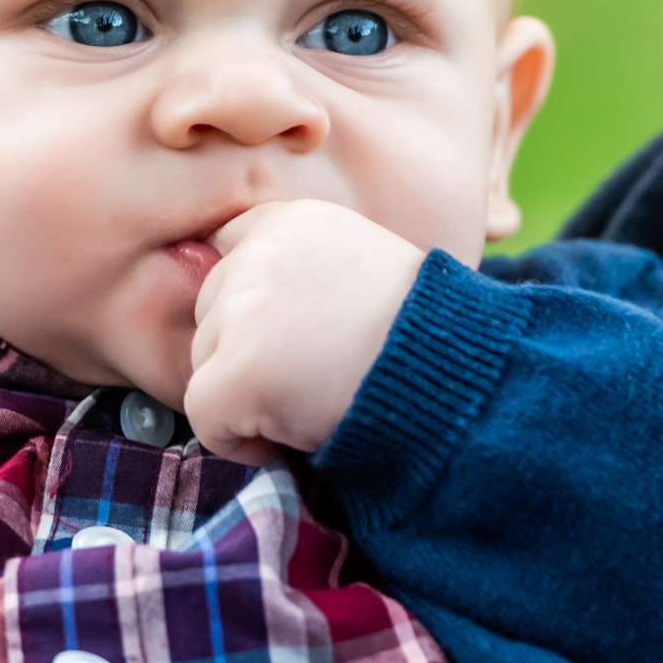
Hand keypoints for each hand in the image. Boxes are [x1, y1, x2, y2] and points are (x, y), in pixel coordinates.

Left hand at [183, 199, 427, 465]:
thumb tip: (231, 299)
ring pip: (205, 363)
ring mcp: (243, 311)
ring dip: (246, 394)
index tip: (295, 334)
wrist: (457, 377)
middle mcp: (258, 253)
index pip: (228, 252)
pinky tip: (291, 437)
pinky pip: (205, 417)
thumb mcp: (364, 271)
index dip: (253, 305)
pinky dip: (237, 441)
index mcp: (291, 220)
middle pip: (210, 313)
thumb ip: (302, 272)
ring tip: (315, 399)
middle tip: (316, 374)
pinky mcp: (237, 371)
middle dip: (248, 351)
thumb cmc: (423, 339)